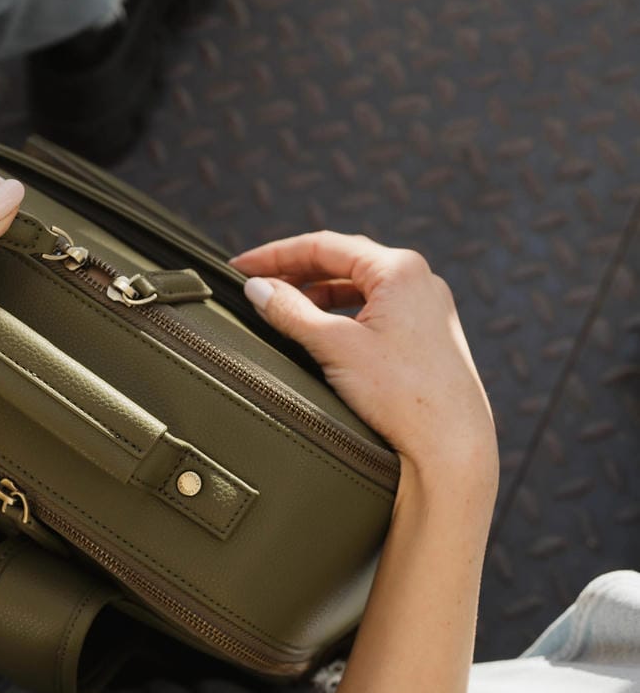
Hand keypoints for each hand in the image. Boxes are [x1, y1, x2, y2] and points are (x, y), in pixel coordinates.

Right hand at [228, 231, 496, 486]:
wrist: (452, 447)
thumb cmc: (402, 395)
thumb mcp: (335, 346)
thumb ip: (290, 312)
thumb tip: (257, 289)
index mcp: (399, 269)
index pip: (324, 246)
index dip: (275, 255)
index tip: (240, 268)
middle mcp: (419, 280)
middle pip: (343, 262)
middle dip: (296, 273)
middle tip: (256, 286)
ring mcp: (427, 308)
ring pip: (360, 288)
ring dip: (318, 295)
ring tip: (282, 310)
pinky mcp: (429, 336)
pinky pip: (377, 311)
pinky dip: (343, 315)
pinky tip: (321, 332)